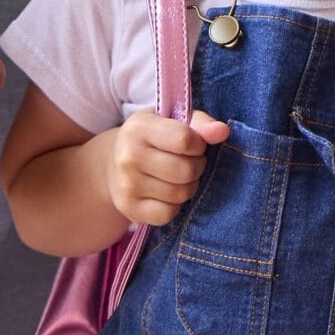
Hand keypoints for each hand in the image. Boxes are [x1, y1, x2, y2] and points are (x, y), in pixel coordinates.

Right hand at [106, 109, 228, 225]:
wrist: (112, 164)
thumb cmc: (152, 138)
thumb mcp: (171, 120)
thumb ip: (200, 123)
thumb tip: (222, 131)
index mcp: (139, 128)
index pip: (185, 139)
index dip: (198, 144)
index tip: (194, 144)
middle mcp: (129, 157)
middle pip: (186, 170)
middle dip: (197, 167)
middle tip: (189, 162)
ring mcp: (127, 185)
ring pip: (181, 194)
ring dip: (188, 187)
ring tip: (178, 177)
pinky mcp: (129, 209)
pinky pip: (168, 214)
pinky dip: (174, 206)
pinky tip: (166, 194)